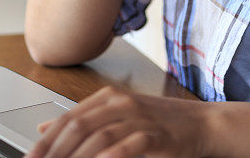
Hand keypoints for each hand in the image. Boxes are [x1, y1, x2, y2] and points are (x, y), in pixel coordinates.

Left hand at [25, 85, 209, 157]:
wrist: (204, 124)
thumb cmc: (162, 123)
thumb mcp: (119, 116)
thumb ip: (84, 120)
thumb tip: (46, 127)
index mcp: (108, 97)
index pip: (67, 118)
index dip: (45, 141)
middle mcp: (121, 103)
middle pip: (77, 127)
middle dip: (54, 151)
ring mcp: (139, 117)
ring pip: (98, 137)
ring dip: (76, 157)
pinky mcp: (156, 135)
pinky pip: (127, 147)